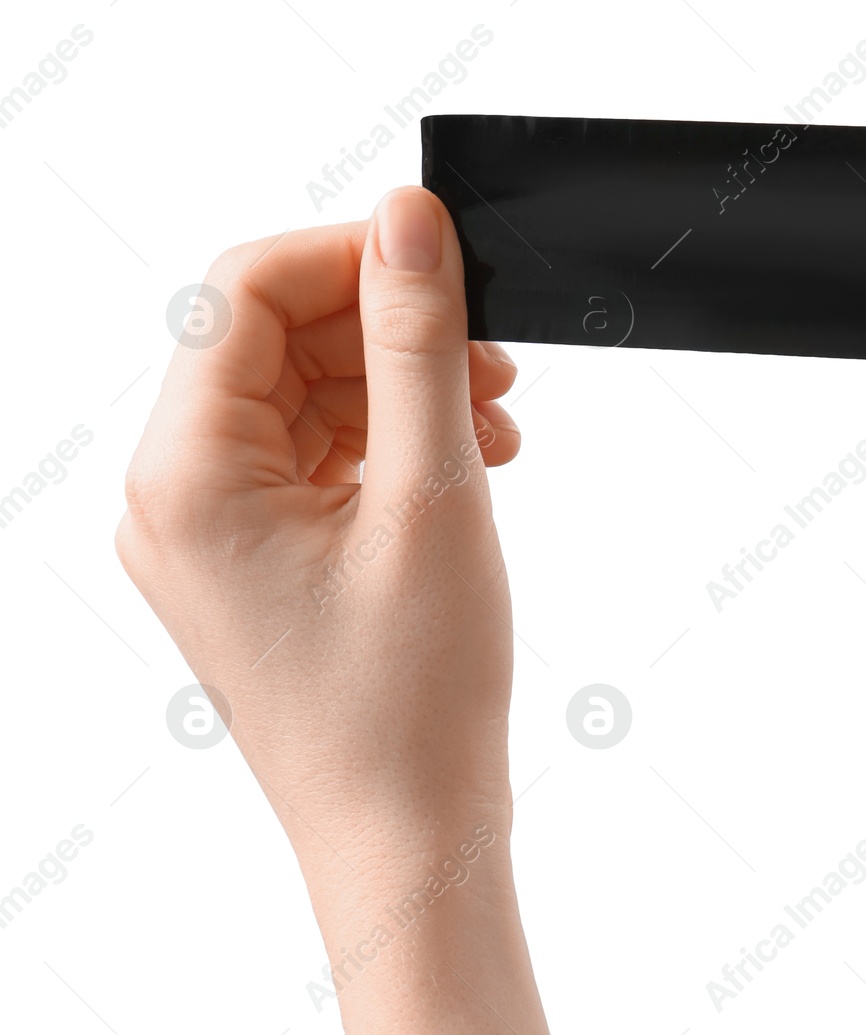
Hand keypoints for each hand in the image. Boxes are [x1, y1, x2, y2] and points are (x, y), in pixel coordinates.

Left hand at [116, 187, 547, 1032]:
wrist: (406, 835)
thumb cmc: (408, 703)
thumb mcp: (428, 497)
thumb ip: (416, 345)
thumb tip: (406, 222)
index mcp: (186, 475)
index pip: (242, 292)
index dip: (350, 257)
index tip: (445, 262)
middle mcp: (177, 497)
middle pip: (275, 342)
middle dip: (390, 331)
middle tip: (492, 358)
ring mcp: (215, 532)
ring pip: (305, 397)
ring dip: (401, 387)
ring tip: (493, 423)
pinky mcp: (259, 559)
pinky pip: (317, 458)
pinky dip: (392, 443)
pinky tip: (467, 461)